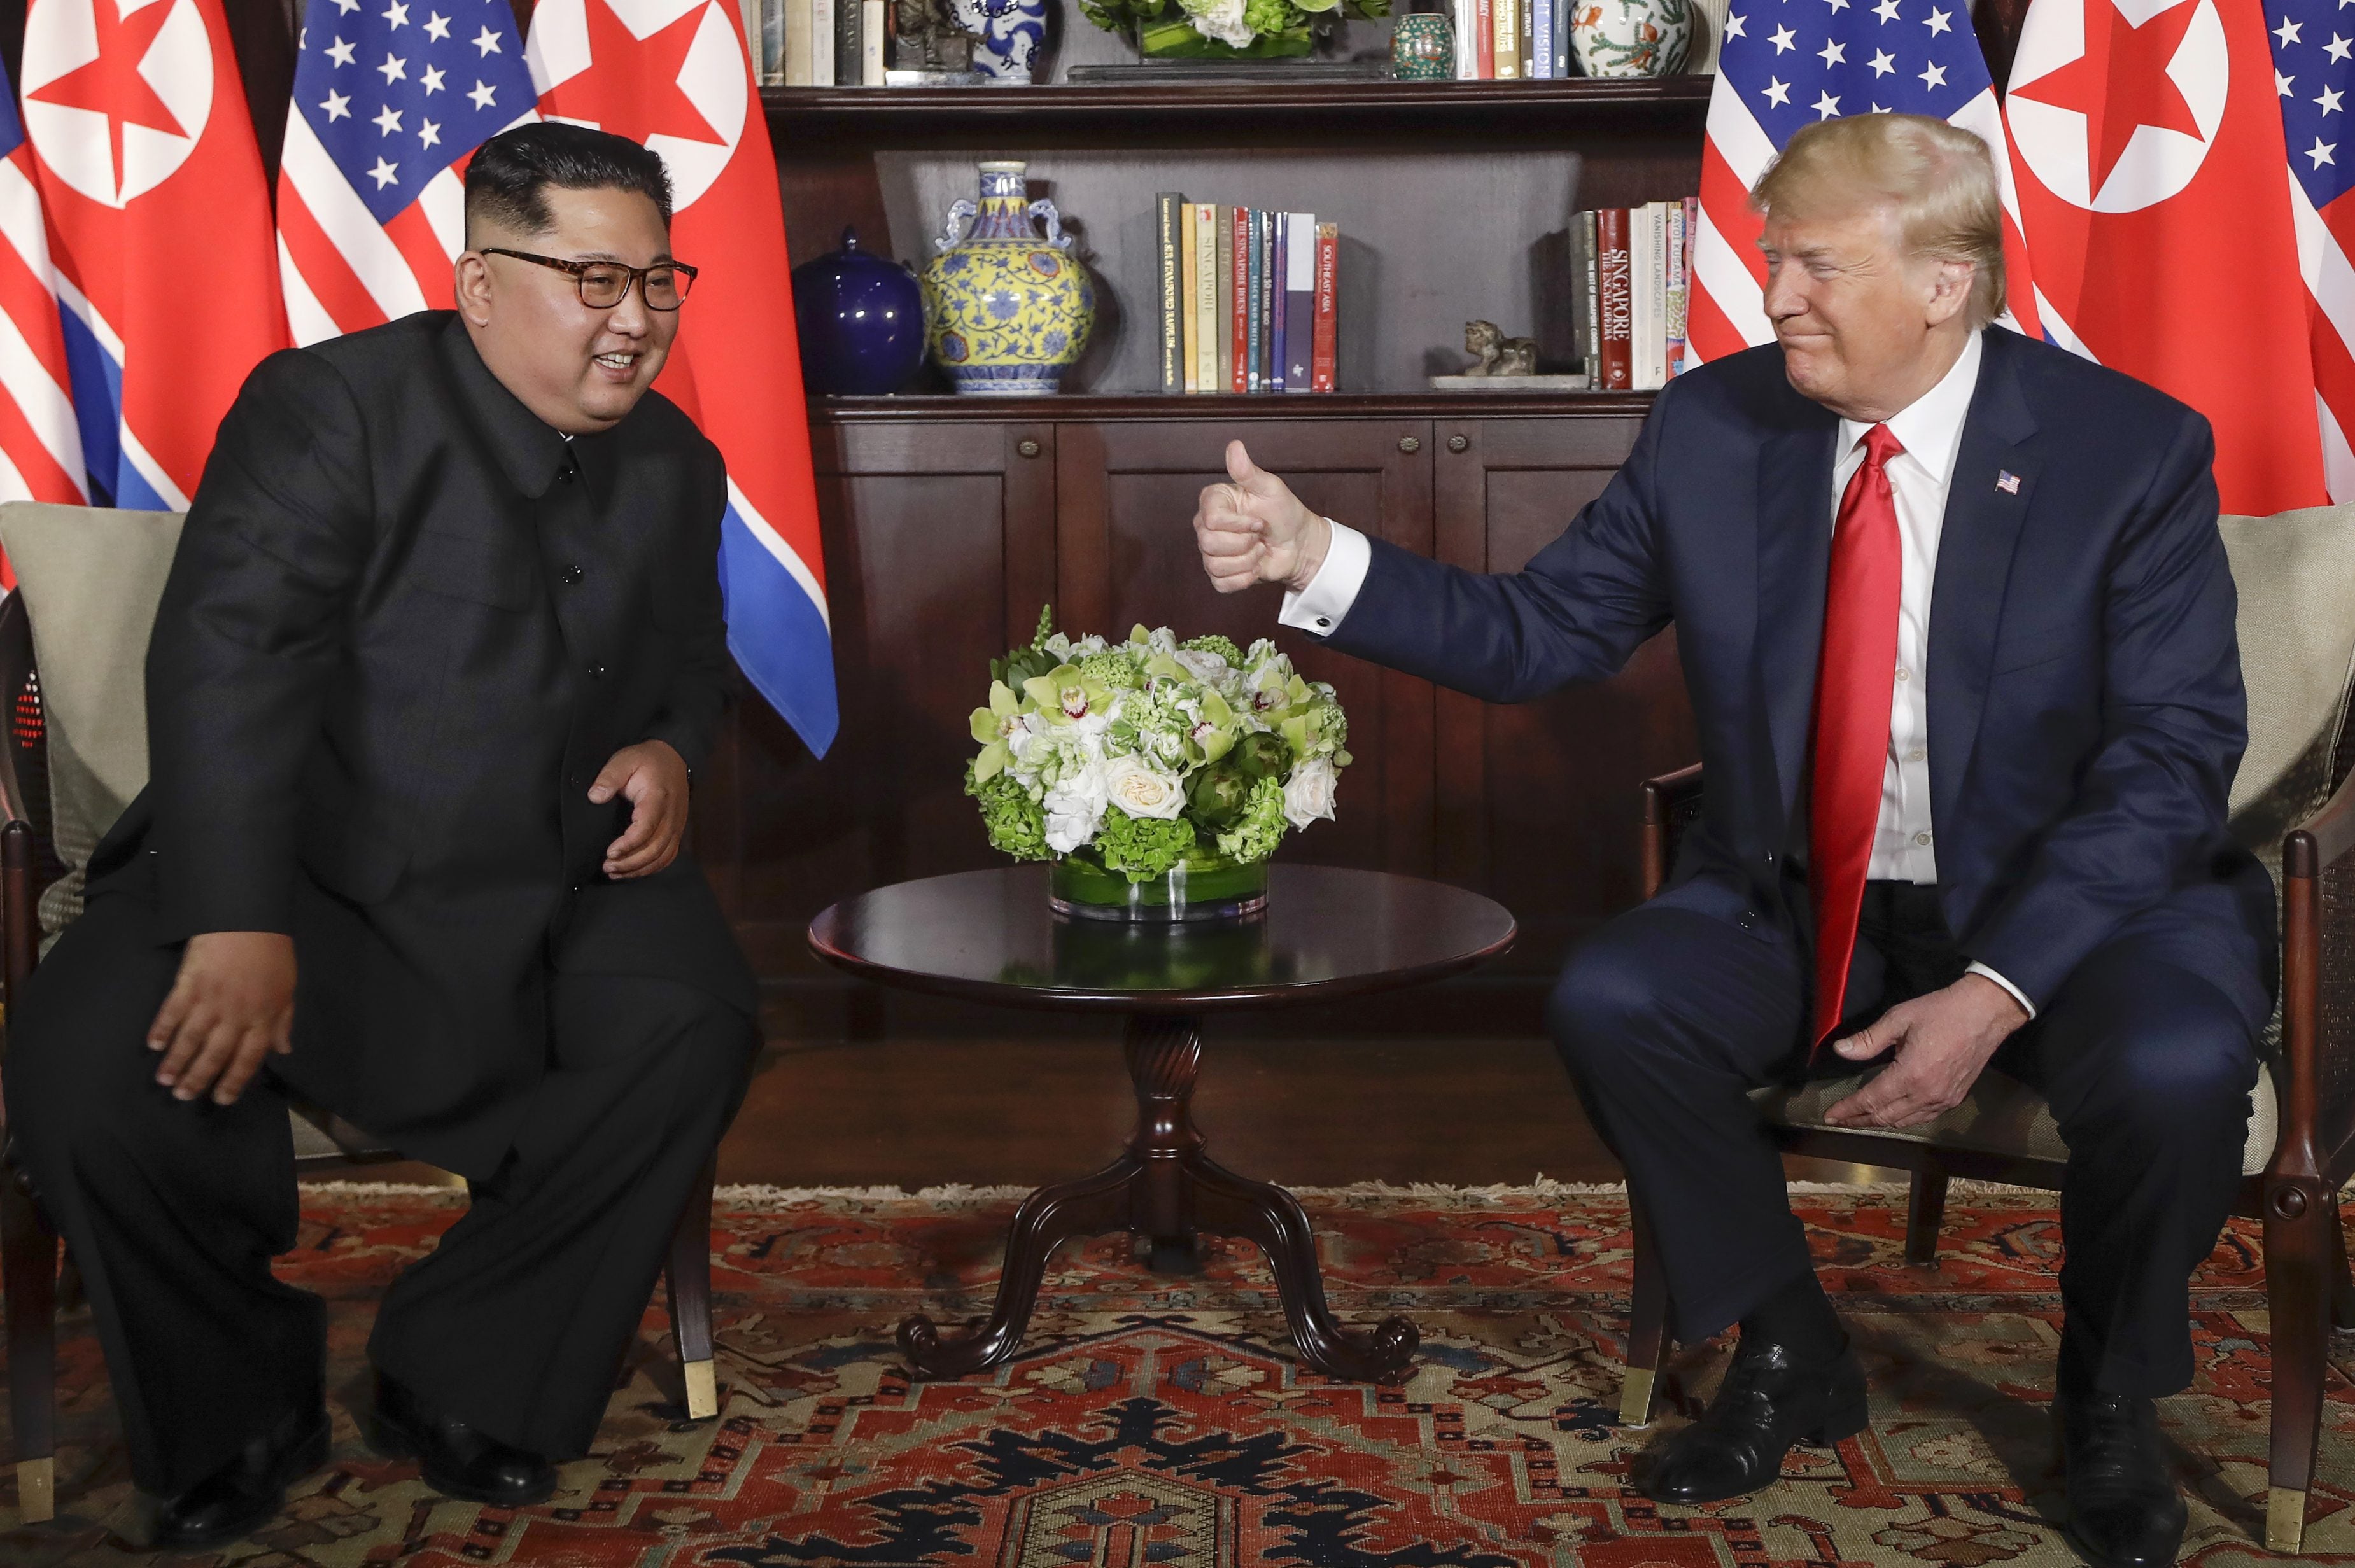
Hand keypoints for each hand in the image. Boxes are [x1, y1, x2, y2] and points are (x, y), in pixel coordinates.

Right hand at [148, 931, 296, 1104]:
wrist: (248, 917)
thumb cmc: (271, 952)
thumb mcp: (287, 988)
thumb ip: (283, 1021)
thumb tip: (283, 1050)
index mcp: (264, 1017)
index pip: (249, 1059)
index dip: (235, 1081)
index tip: (221, 1099)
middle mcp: (237, 1014)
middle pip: (216, 1055)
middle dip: (199, 1079)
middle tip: (184, 1097)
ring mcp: (211, 999)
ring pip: (191, 1039)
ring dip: (176, 1062)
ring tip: (165, 1080)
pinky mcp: (189, 983)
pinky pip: (172, 1011)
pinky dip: (162, 1029)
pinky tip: (153, 1045)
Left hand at [593, 739, 688, 878]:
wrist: (673, 758)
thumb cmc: (646, 761)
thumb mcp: (624, 760)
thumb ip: (609, 777)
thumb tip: (595, 796)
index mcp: (658, 798)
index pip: (646, 828)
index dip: (628, 844)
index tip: (609, 852)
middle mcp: (671, 816)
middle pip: (655, 849)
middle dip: (630, 863)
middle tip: (607, 866)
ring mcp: (676, 825)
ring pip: (662, 857)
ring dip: (639, 869)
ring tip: (616, 872)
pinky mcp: (676, 832)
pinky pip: (668, 856)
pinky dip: (651, 868)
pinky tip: (633, 871)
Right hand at [1194, 439, 1330, 594]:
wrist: (1297, 544)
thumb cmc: (1284, 512)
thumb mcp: (1270, 488)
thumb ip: (1248, 471)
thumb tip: (1234, 445)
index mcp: (1213, 502)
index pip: (1210, 519)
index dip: (1239, 524)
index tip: (1259, 520)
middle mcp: (1205, 526)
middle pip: (1209, 543)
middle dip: (1244, 543)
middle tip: (1259, 536)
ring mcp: (1210, 552)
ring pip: (1215, 565)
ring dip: (1247, 561)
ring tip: (1258, 550)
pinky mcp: (1219, 574)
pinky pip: (1221, 583)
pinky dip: (1244, 578)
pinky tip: (1254, 566)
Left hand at [1820, 973, 2029, 1129]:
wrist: (1987, 1012)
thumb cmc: (1942, 1011)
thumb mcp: (1899, 1018)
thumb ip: (1868, 1040)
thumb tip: (1840, 1051)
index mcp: (1910, 1075)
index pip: (1870, 1100)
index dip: (1848, 1109)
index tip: (1830, 1116)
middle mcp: (1927, 1094)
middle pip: (1885, 1116)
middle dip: (1859, 1120)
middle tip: (1839, 1120)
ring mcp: (1944, 1099)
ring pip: (1904, 1121)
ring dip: (1880, 1122)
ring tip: (1860, 1119)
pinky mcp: (1955, 1098)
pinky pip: (1923, 1117)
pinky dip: (1904, 1119)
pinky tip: (1893, 1114)